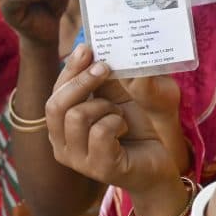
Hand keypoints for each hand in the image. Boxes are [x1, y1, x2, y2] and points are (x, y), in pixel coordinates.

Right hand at [45, 45, 189, 194]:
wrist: (161, 160)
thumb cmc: (138, 127)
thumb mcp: (121, 96)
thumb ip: (106, 78)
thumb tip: (93, 48)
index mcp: (63, 125)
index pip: (55, 93)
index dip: (69, 69)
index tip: (86, 48)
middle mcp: (63, 144)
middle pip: (55, 104)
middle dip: (81, 81)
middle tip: (106, 67)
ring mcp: (78, 159)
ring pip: (76, 117)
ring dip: (104, 106)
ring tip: (119, 114)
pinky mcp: (99, 168)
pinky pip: (99, 133)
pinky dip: (115, 123)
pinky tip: (124, 129)